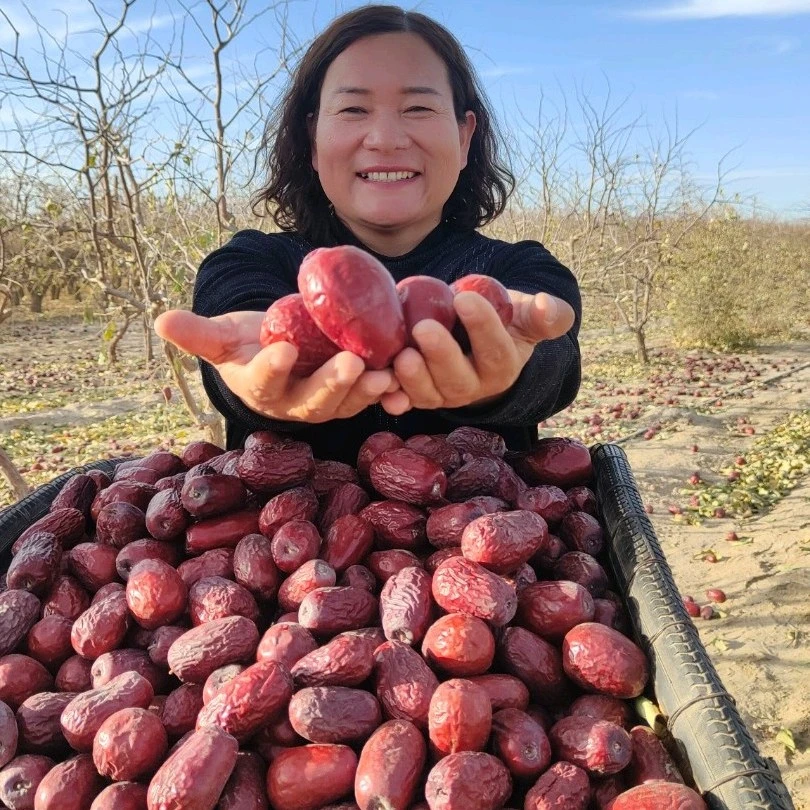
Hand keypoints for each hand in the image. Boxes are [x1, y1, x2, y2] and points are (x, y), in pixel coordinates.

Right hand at [154, 309, 399, 422]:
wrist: (278, 351)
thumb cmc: (246, 344)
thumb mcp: (222, 338)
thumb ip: (198, 333)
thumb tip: (160, 320)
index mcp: (261, 389)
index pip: (264, 382)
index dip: (273, 368)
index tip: (284, 350)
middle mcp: (295, 405)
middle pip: (314, 399)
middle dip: (333, 384)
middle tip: (351, 363)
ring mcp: (327, 403)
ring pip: (348, 402)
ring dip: (368, 390)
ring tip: (387, 373)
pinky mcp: (352, 395)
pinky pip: (372, 396)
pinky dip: (391, 391)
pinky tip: (408, 377)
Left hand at [380, 290, 574, 414]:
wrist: (471, 337)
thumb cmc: (502, 322)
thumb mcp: (526, 316)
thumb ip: (546, 313)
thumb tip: (548, 306)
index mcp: (502, 367)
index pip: (496, 351)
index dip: (482, 328)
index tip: (465, 299)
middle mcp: (473, 387)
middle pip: (458, 379)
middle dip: (441, 356)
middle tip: (424, 329)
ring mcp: (441, 394)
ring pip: (428, 393)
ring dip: (413, 378)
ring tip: (401, 355)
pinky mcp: (415, 394)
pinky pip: (402, 399)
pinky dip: (390, 396)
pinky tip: (378, 385)